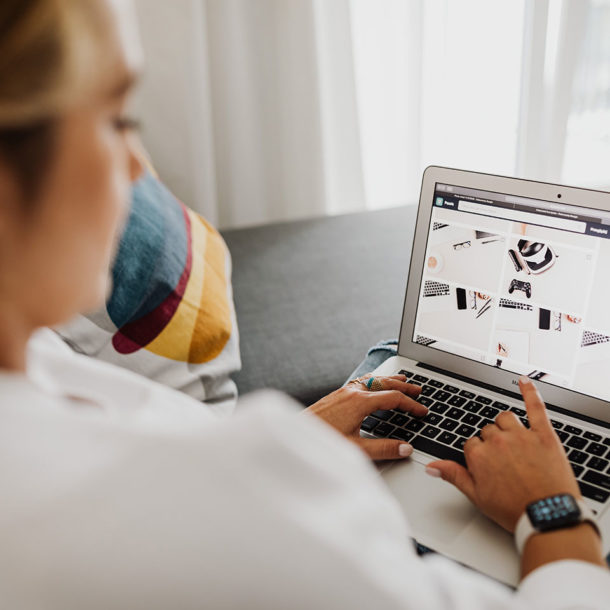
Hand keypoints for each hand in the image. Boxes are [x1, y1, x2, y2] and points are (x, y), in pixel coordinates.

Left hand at [304, 374, 426, 460]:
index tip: (422, 411)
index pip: (393, 398)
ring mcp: (343, 392)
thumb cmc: (323, 442)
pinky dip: (373, 381)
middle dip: (403, 386)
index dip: (411, 404)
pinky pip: (360, 382)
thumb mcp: (356, 449)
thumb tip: (405, 448)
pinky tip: (372, 384)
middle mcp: (352, 392)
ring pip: (372, 380)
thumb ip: (383, 449)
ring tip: (401, 380)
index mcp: (360, 402)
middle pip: (384, 384)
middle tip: (419, 389)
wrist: (296, 434)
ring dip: (389, 380)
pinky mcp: (336, 395)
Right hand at [427, 377, 579, 531]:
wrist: (549, 517)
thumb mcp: (477, 497)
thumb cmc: (515, 510)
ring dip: (507, 426)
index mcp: (479, 455)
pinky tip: (524, 381)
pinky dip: (530, 391)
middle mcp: (497, 441)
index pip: (472, 444)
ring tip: (514, 443)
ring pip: (506, 418)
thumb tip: (431, 466)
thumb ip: (453, 475)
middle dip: (493, 443)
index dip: (480, 456)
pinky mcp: (543, 434)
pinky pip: (535, 406)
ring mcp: (521, 435)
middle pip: (488, 431)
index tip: (489, 468)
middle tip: (506, 463)